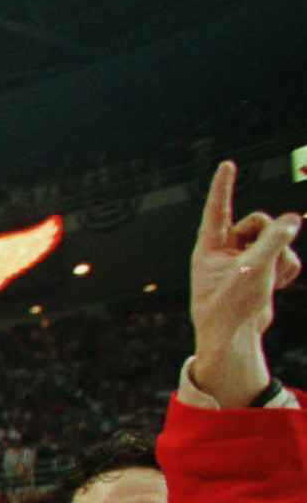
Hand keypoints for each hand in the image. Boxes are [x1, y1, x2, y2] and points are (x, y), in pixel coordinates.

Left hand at [188, 162, 299, 405]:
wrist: (235, 338)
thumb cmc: (231, 305)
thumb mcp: (255, 268)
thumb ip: (276, 239)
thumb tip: (294, 218)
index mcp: (209, 246)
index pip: (218, 208)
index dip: (224, 186)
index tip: (227, 164)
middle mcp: (224, 249)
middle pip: (259, 221)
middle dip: (273, 236)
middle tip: (271, 258)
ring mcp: (244, 259)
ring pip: (275, 239)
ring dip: (283, 256)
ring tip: (275, 278)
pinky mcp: (260, 270)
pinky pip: (282, 256)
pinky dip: (287, 268)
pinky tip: (282, 285)